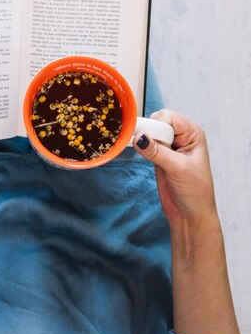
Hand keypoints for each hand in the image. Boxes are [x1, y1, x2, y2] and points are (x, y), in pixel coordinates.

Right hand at [133, 110, 216, 224]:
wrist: (190, 216)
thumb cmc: (195, 193)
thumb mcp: (177, 169)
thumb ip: (157, 151)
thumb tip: (139, 136)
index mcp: (193, 134)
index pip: (170, 117)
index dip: (158, 126)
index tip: (150, 139)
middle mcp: (182, 137)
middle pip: (158, 121)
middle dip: (150, 131)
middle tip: (150, 148)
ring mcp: (170, 146)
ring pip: (150, 131)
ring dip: (144, 139)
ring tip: (148, 154)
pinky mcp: (159, 155)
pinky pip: (146, 143)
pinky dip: (141, 146)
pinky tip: (142, 152)